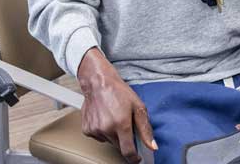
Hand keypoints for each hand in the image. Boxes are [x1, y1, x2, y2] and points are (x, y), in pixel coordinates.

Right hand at [77, 48, 156, 162]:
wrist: (98, 83)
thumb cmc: (119, 92)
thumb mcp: (139, 107)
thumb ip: (145, 128)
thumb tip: (152, 145)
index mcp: (121, 124)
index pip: (128, 151)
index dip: (134, 157)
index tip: (137, 158)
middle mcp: (106, 129)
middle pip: (119, 146)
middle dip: (125, 140)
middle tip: (127, 125)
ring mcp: (95, 130)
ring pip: (109, 141)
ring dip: (114, 135)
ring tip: (115, 118)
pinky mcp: (87, 130)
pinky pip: (99, 137)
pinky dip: (104, 131)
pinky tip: (105, 118)